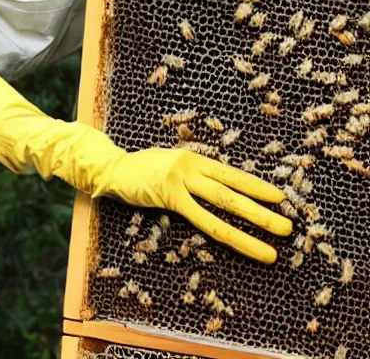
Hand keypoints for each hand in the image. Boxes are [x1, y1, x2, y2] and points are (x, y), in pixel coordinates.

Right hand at [95, 147, 291, 263]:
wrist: (112, 168)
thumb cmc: (142, 170)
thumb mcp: (173, 165)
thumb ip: (194, 175)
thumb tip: (218, 188)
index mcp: (196, 158)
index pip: (234, 174)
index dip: (258, 186)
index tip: (280, 198)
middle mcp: (193, 166)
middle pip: (235, 189)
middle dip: (264, 209)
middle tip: (289, 225)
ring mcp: (182, 179)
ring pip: (225, 204)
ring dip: (253, 224)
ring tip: (275, 243)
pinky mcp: (170, 195)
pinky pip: (203, 217)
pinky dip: (226, 232)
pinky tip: (240, 242)